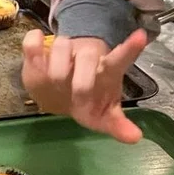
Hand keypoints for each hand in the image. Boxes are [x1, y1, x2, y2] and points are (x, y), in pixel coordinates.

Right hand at [22, 29, 148, 143]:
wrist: (59, 95)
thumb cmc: (87, 103)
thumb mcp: (102, 117)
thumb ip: (118, 126)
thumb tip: (136, 138)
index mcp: (107, 72)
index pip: (121, 58)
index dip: (130, 49)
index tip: (140, 37)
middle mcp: (88, 55)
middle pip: (87, 57)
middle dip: (80, 83)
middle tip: (75, 97)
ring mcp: (65, 49)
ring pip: (60, 46)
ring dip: (54, 69)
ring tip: (56, 81)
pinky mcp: (41, 49)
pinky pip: (33, 40)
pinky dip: (33, 46)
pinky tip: (36, 55)